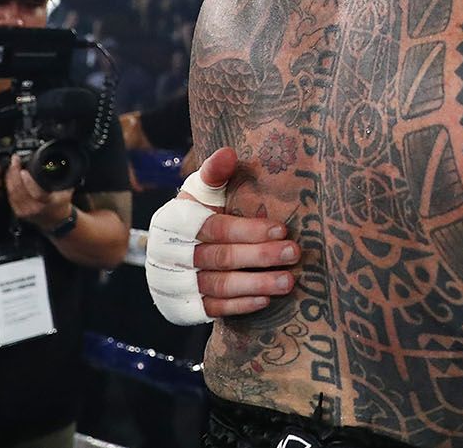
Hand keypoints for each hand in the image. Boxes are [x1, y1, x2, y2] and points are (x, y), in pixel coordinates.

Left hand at [5, 155, 74, 229]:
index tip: (24, 170)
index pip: (37, 194)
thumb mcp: (67, 190)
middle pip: (20, 191)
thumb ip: (64, 178)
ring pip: (12, 193)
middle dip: (15, 173)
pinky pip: (10, 197)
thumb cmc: (61, 204)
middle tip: (15, 161)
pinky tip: (9, 177)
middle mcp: (35, 208)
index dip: (29, 182)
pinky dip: (8, 185)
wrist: (56, 221)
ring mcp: (25, 211)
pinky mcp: (18, 212)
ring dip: (10, 178)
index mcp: (49, 203)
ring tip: (12, 166)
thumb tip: (62, 163)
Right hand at [187, 148, 296, 316]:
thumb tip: (230, 154)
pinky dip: (240, 305)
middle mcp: (168, 254)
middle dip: (260, 256)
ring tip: (288, 282)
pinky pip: (212, 309)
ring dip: (256, 284)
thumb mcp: (202, 190)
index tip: (281, 230)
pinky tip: (265, 300)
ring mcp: (173, 283)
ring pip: (219, 285)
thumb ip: (215, 173)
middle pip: (219, 257)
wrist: (172, 252)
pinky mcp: (182, 307)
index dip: (247, 230)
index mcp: (173, 221)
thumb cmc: (197, 214)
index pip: (213, 227)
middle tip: (293, 253)